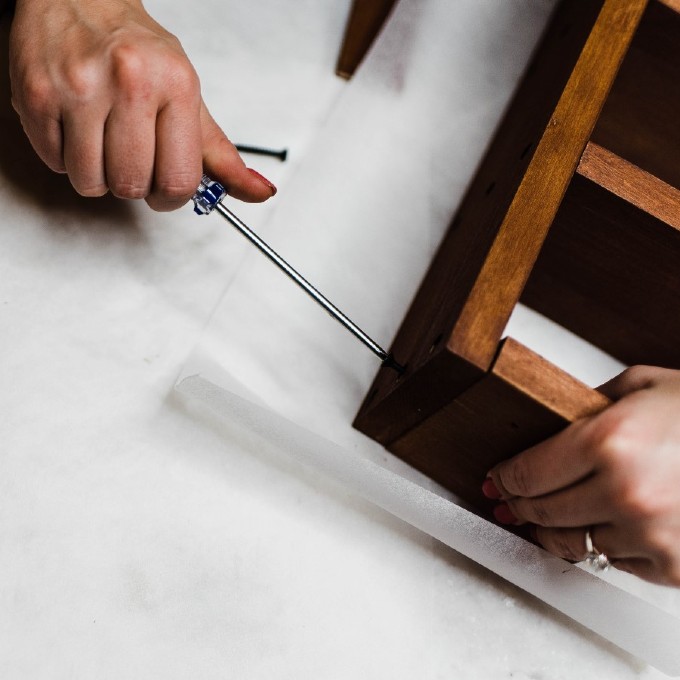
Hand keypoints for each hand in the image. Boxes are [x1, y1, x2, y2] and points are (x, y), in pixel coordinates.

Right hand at [8, 0, 275, 210]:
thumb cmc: (137, 51)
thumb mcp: (189, 98)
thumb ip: (221, 154)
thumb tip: (261, 192)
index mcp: (176, 85)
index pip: (180, 180)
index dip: (171, 197)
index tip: (165, 189)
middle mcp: (129, 82)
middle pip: (132, 185)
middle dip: (133, 185)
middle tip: (131, 158)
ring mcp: (79, 88)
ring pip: (91, 182)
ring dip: (97, 175)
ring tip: (102, 141)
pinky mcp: (37, 95)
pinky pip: (56, 164)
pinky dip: (66, 158)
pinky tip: (76, 129)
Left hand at [484, 365, 679, 585]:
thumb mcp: (644, 385)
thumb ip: (590, 402)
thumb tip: (551, 420)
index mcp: (610, 442)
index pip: (527, 472)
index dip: (504, 477)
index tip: (496, 479)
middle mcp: (626, 493)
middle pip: (541, 511)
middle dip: (517, 505)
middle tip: (508, 501)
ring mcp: (651, 535)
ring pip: (571, 544)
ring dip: (552, 531)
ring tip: (543, 520)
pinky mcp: (673, 566)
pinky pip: (614, 563)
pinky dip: (603, 546)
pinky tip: (603, 527)